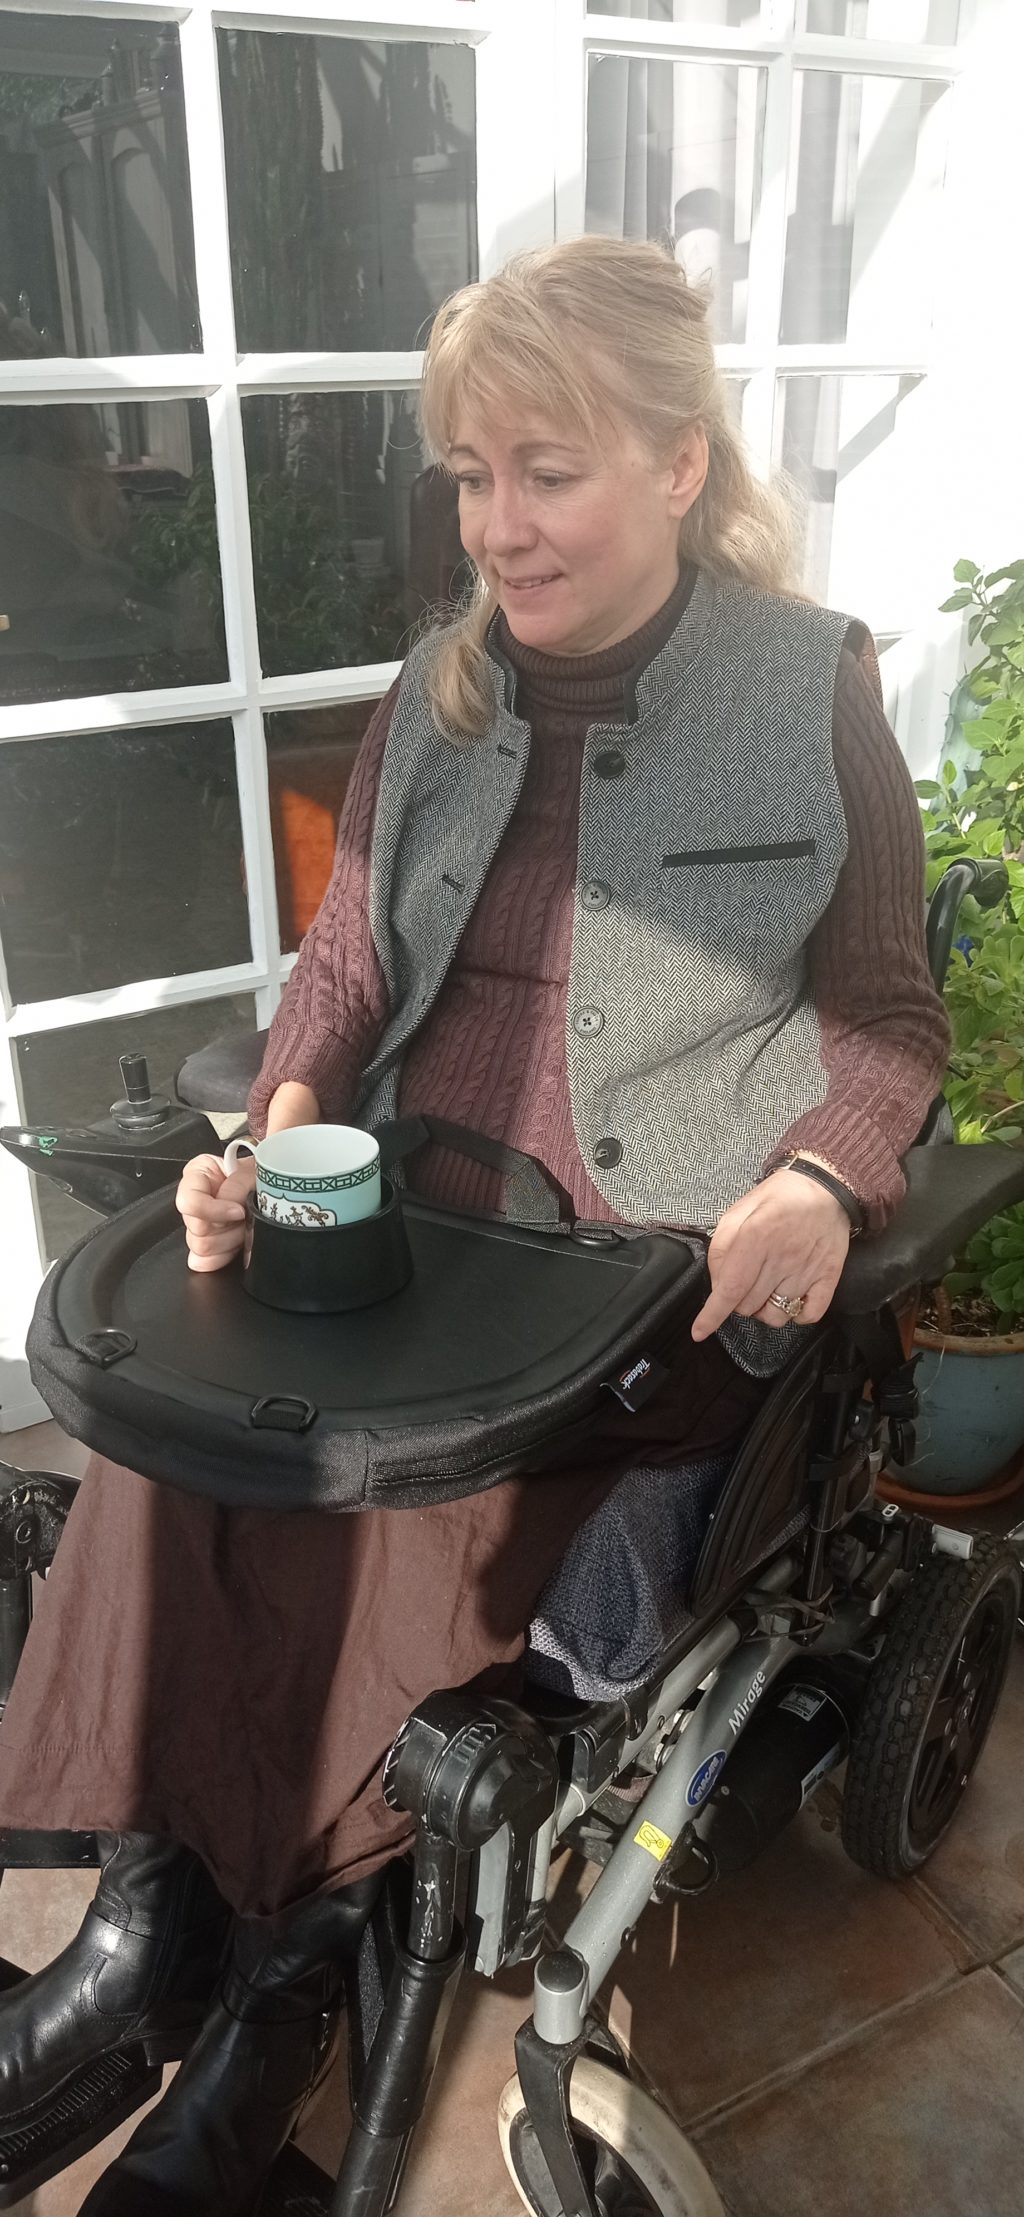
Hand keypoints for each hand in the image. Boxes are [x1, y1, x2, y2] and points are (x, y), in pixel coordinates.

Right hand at [176, 1151, 256, 1273]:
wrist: (277, 1188)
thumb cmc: (263, 1175)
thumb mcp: (253, 1171)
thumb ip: (238, 1185)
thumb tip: (231, 1207)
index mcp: (197, 1174)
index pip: (189, 1201)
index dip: (214, 1211)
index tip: (239, 1211)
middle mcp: (195, 1199)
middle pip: (196, 1229)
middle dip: (228, 1228)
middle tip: (247, 1218)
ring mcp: (199, 1224)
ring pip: (201, 1247)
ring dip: (231, 1241)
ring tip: (246, 1227)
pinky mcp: (206, 1246)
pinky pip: (202, 1262)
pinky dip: (223, 1257)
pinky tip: (237, 1244)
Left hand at [691, 1167, 851, 1341]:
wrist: (827, 1187)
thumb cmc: (780, 1197)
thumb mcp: (739, 1210)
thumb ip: (721, 1245)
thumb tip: (717, 1283)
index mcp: (757, 1236)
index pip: (730, 1288)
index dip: (712, 1315)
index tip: (699, 1331)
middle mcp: (783, 1257)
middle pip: (748, 1306)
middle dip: (737, 1301)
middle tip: (743, 1281)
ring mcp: (808, 1270)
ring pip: (775, 1315)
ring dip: (763, 1310)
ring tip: (765, 1290)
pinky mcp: (829, 1277)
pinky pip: (808, 1315)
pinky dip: (795, 1315)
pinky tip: (789, 1297)